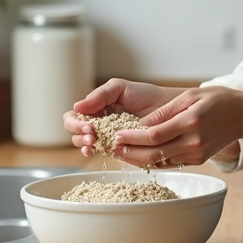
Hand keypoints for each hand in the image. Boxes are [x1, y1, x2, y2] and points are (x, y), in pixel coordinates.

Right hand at [62, 78, 181, 157]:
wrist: (168, 108)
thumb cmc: (145, 96)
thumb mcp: (120, 88)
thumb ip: (100, 95)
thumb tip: (77, 106)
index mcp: (95, 109)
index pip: (73, 117)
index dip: (75, 123)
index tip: (88, 125)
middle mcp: (98, 124)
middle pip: (75, 133)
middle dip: (79, 135)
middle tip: (92, 135)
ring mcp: (107, 138)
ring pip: (85, 145)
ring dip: (85, 145)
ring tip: (94, 142)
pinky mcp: (118, 149)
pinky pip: (103, 153)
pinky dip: (99, 153)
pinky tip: (101, 150)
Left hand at [111, 86, 242, 168]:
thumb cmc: (217, 100)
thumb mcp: (190, 96)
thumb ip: (164, 111)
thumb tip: (140, 124)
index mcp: (190, 122)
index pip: (154, 135)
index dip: (132, 138)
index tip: (116, 135)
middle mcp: (193, 142)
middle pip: (154, 154)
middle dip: (129, 152)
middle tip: (111, 148)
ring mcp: (196, 154)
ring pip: (160, 161)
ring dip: (138, 159)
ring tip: (119, 152)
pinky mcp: (197, 161)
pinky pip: (170, 162)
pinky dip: (153, 160)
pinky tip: (138, 155)